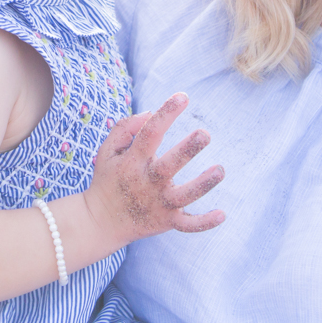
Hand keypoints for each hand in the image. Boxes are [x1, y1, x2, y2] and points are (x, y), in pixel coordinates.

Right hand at [84, 92, 225, 245]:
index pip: (149, 134)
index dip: (166, 114)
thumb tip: (150, 112)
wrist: (99, 223)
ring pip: (183, 196)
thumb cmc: (108, 180)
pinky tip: (222, 214)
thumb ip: (124, 128)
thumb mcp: (107, 151)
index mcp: (132, 162)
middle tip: (205, 134)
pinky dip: (204, 222)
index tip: (182, 97)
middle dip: (187, 150)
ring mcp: (158, 204)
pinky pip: (187, 225)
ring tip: (220, 170)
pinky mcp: (166, 221)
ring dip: (202, 184)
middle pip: (169, 165)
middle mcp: (146, 182)